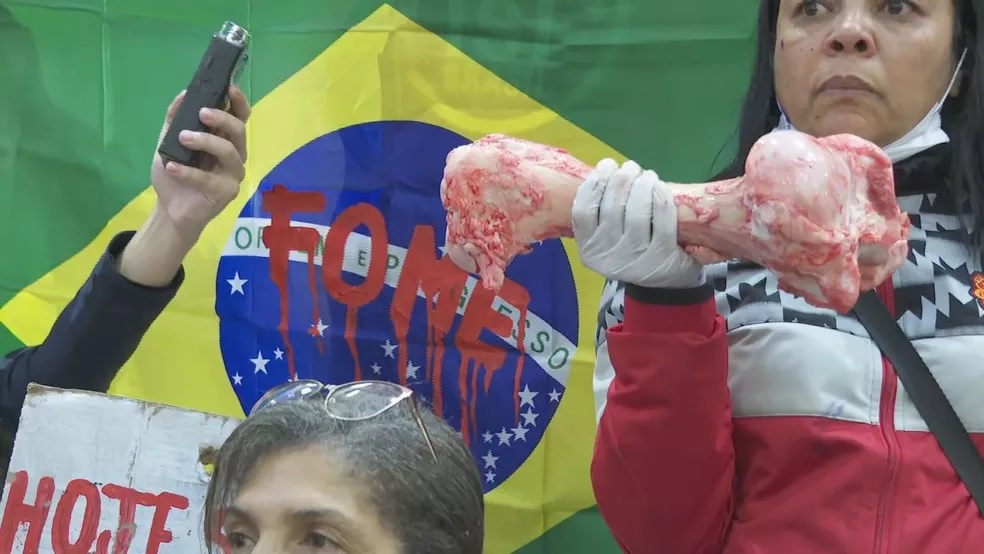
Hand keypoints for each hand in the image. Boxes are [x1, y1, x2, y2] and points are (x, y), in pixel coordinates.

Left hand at [150, 86, 250, 240]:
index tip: (229, 88)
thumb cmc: (175, 174)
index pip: (239, 118)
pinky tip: (171, 167)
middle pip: (238, 131)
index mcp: (224, 140)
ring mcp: (233, 174)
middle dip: (222, 119)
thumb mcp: (168, 142)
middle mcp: (234, 154)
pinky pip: (210, 179)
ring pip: (229, 152)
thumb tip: (183, 94)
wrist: (170, 208)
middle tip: (202, 113)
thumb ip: (175, 120)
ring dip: (206, 142)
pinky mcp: (227, 192)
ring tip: (183, 138)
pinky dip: (189, 172)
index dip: (238, 102)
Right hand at [572, 159, 703, 287]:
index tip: (606, 165)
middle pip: (611, 208)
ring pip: (636, 213)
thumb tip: (605, 171)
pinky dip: (661, 198)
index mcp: (589, 248)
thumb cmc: (633, 249)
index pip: (583, 211)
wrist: (666, 282)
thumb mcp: (609, 238)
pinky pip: (661, 221)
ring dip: (643, 185)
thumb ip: (603, 212)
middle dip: (622, 179)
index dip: (594, 184)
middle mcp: (607, 256)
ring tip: (647, 175)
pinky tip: (660, 187)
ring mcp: (635, 259)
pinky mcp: (662, 257)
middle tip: (630, 167)